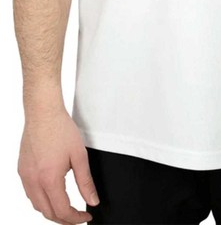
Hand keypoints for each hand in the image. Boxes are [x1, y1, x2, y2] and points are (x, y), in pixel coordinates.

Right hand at [17, 108, 98, 223]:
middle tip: (77, 216)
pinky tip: (52, 193)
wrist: (43, 112)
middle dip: (64, 219)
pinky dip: (41, 199)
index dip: (75, 219)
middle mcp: (33, 181)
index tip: (86, 216)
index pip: (62, 211)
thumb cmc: (61, 129)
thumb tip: (93, 200)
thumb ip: (86, 182)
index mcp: (49, 179)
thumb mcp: (79, 156)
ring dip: (51, 210)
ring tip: (66, 207)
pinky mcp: (21, 169)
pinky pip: (30, 193)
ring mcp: (25, 176)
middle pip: (47, 212)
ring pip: (37, 205)